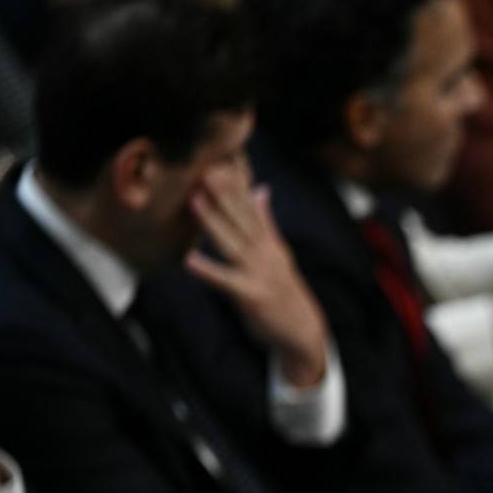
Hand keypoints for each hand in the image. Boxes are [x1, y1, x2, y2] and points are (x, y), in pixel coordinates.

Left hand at [184, 170, 330, 386]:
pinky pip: (226, 282)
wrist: (303, 332)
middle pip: (242, 220)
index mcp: (269, 242)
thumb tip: (261, 189)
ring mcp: (260, 274)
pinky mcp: (252, 296)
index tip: (220, 159)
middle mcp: (266, 254)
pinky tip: (189, 261)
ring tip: (194, 201)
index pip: (251, 207)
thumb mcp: (278, 252)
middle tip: (205, 169)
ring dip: (214, 222)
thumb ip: (266, 221)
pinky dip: (209, 271)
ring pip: (233, 244)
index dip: (236, 183)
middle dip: (224, 194)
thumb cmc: (284, 292)